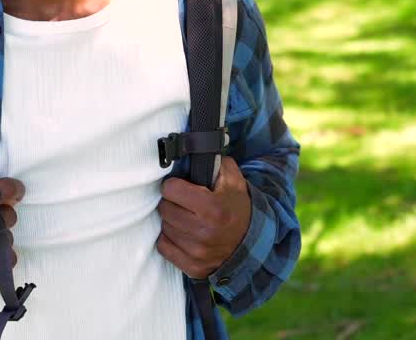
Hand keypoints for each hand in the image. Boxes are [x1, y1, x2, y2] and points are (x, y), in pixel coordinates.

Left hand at [156, 156, 250, 278]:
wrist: (252, 245)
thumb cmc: (238, 208)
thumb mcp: (234, 181)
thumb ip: (216, 163)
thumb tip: (196, 148)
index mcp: (213, 208)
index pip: (171, 190)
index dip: (174, 185)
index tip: (180, 186)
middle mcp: (204, 232)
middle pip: (164, 208)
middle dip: (171, 202)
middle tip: (182, 202)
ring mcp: (197, 252)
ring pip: (164, 228)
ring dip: (171, 221)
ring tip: (184, 217)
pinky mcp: (192, 267)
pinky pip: (164, 247)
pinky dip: (170, 239)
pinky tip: (182, 234)